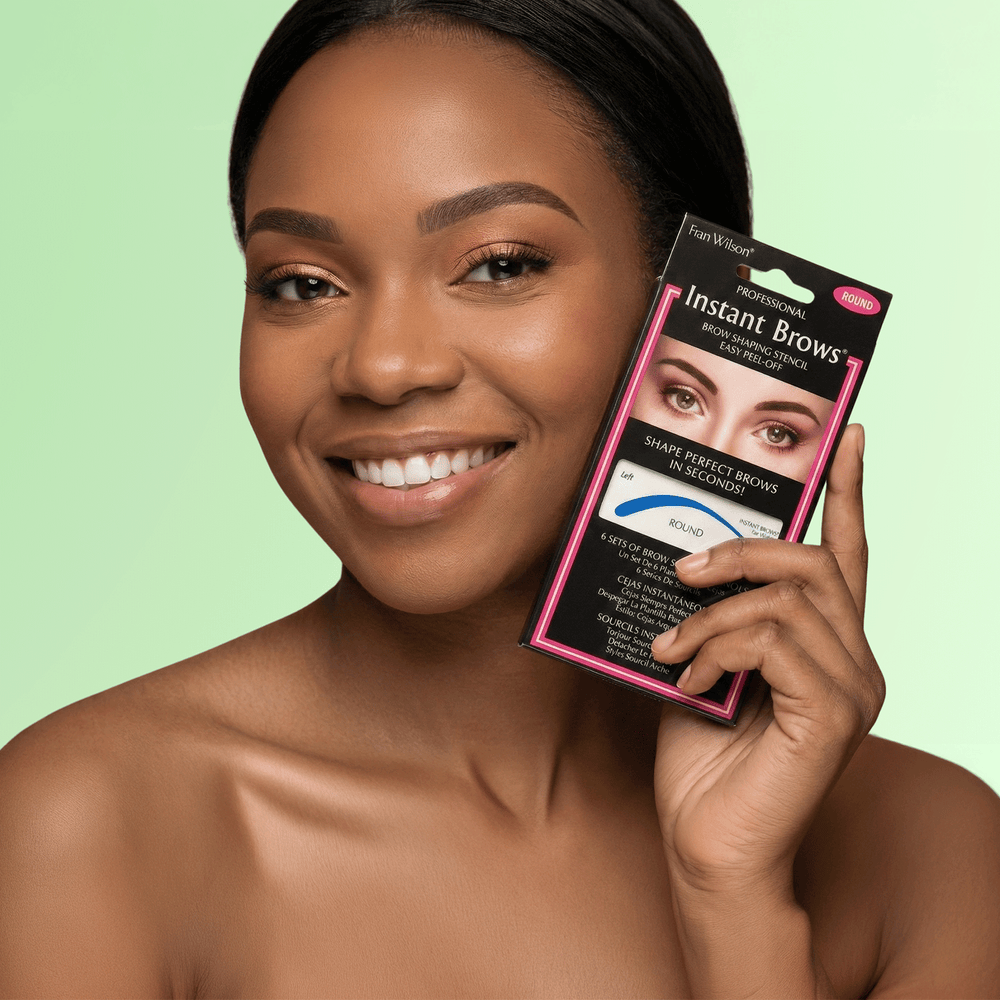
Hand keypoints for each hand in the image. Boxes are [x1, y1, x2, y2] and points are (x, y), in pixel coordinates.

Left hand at [650, 425, 883, 893]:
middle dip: (742, 551)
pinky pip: (773, 643)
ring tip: (672, 647)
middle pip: (812, 563)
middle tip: (684, 571)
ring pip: (785, 601)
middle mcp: (853, 661)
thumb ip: (711, 616)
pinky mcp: (834, 715)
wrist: (706, 845)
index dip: (848, 493)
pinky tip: (691, 681)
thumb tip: (681, 557)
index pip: (846, 556)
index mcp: (825, 644)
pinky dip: (718, 650)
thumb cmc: (700, 758)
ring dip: (712, 615)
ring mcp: (853, 688)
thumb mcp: (700, 664)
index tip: (848, 438)